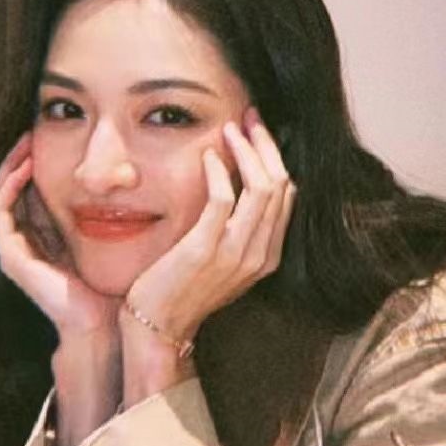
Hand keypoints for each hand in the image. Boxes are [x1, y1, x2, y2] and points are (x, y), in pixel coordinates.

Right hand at [0, 133, 116, 340]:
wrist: (105, 322)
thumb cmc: (116, 282)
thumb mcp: (114, 235)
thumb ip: (112, 209)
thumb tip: (128, 172)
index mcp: (48, 237)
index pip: (33, 190)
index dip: (39, 161)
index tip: (55, 135)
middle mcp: (27, 242)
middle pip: (14, 188)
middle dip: (23, 156)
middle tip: (36, 127)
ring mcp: (15, 250)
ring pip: (0, 194)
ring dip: (12, 165)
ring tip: (28, 139)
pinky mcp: (11, 257)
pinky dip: (9, 183)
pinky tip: (27, 164)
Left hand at [120, 108, 296, 399]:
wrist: (157, 327)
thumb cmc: (182, 289)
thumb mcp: (221, 259)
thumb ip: (236, 228)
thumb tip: (236, 181)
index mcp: (267, 255)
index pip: (288, 193)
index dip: (275, 156)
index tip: (257, 131)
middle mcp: (258, 253)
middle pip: (280, 184)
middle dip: (266, 144)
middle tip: (249, 117)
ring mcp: (234, 253)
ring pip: (261, 187)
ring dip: (247, 150)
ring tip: (230, 129)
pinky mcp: (204, 249)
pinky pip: (223, 198)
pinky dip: (218, 171)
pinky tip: (208, 155)